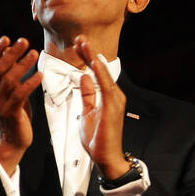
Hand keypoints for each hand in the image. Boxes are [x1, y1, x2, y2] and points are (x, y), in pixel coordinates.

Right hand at [0, 36, 41, 164]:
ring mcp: (0, 103)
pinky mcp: (11, 113)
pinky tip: (39, 75)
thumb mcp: (11, 93)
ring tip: (34, 54)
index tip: (6, 38)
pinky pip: (19, 95)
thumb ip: (11, 76)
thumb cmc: (15, 114)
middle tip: (24, 41)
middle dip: (11, 53)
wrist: (12, 141)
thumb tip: (15, 53)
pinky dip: (29, 83)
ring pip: (9, 79)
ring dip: (22, 65)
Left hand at [72, 35, 128, 179]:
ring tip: (83, 43)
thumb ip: (88, 95)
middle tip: (80, 37)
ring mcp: (115, 100)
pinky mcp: (113, 106)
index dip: (87, 58)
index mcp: (108, 96)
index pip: (96, 73)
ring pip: (103, 74)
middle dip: (90, 53)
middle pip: (100, 69)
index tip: (79, 45)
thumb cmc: (98, 139)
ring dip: (93, 58)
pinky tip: (93, 61)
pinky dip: (99, 72)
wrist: (107, 158)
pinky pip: (105, 85)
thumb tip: (84, 77)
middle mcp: (114, 95)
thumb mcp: (88, 112)